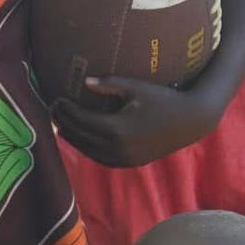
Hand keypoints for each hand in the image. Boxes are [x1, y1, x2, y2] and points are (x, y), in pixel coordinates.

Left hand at [52, 76, 220, 167]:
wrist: (191, 122)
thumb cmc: (164, 99)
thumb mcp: (136, 87)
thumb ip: (109, 84)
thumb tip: (84, 81)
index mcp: (116, 129)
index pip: (80, 120)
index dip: (65, 110)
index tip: (56, 99)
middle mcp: (117, 148)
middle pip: (80, 136)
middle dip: (64, 122)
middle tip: (53, 109)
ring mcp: (124, 158)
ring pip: (88, 150)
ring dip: (72, 137)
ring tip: (61, 123)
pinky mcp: (130, 163)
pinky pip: (101, 158)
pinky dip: (87, 148)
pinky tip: (80, 137)